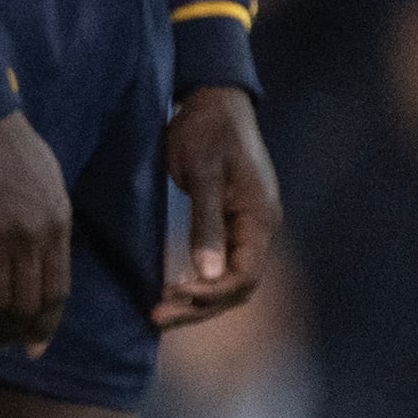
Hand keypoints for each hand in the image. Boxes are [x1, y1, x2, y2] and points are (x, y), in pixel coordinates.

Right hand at [0, 109, 71, 355]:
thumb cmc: (12, 148)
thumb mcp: (49, 187)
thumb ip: (49, 226)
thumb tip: (41, 261)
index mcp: (57, 226)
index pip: (56, 290)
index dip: (44, 325)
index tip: (33, 347)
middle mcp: (30, 237)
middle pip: (24, 302)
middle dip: (13, 334)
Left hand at [154, 84, 282, 324]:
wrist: (214, 101)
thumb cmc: (205, 131)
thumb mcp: (200, 174)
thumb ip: (205, 224)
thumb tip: (207, 273)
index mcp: (260, 218)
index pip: (245, 278)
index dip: (210, 295)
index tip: (171, 297)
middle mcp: (261, 227)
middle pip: (239, 287)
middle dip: (200, 307)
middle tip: (156, 316)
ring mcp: (250, 225)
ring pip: (231, 279)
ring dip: (199, 299)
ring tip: (160, 311)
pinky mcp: (234, 220)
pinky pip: (224, 263)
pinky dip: (201, 281)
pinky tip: (173, 289)